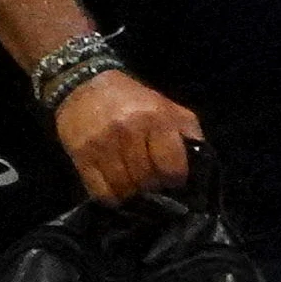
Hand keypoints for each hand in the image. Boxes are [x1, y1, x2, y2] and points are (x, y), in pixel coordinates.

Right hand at [55, 71, 204, 203]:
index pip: (171, 167)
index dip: (175, 179)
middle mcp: (128, 132)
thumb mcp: (167, 106)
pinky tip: (115, 188)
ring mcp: (102, 146)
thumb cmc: (132, 99)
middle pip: (147, 181)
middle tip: (151, 181)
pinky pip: (100, 192)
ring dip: (132, 193)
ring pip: (124, 189)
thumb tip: (199, 164)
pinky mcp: (81, 157)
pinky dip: (111, 196)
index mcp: (155, 119)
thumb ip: (187, 132)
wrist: (84, 85)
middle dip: (153, 186)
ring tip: (134, 185)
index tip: (172, 178)